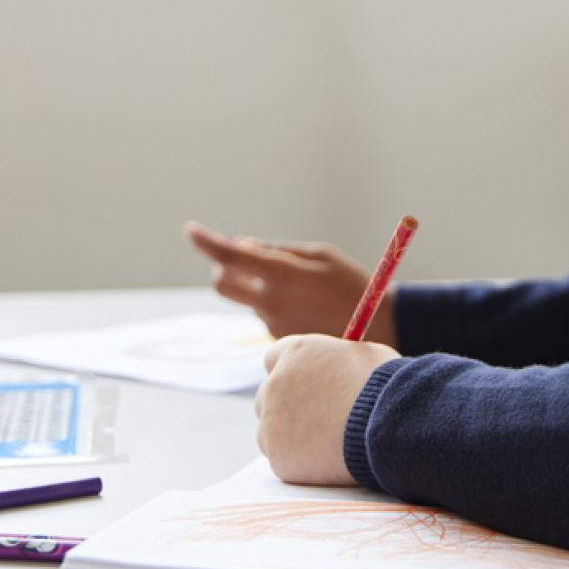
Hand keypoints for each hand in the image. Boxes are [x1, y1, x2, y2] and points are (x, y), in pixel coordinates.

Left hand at [184, 222, 395, 346]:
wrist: (377, 330)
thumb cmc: (351, 284)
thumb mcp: (320, 255)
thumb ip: (278, 251)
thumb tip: (243, 248)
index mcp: (282, 274)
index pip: (231, 256)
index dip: (207, 241)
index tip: (192, 230)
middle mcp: (270, 302)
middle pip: (222, 284)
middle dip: (222, 268)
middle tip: (238, 259)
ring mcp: (272, 324)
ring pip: (248, 297)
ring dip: (259, 286)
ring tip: (302, 287)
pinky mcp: (278, 338)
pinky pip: (264, 313)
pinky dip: (274, 303)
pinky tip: (306, 305)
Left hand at [255, 335, 399, 486]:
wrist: (388, 426)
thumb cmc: (385, 388)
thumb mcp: (363, 357)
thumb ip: (338, 361)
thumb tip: (337, 368)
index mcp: (297, 352)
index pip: (274, 357)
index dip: (290, 372)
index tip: (303, 384)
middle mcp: (276, 383)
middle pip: (268, 396)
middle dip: (287, 407)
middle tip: (313, 420)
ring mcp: (273, 422)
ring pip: (272, 432)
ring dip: (291, 437)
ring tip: (329, 443)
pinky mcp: (279, 457)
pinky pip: (285, 460)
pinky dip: (302, 463)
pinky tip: (329, 460)